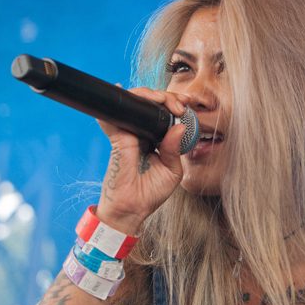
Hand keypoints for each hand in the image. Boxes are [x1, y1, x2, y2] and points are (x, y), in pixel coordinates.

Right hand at [96, 87, 190, 233]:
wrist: (131, 209)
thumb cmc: (150, 193)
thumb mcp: (172, 171)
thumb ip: (174, 148)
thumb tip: (179, 126)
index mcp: (155, 141)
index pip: (164, 116)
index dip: (175, 105)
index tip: (188, 103)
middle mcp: (141, 135)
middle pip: (150, 105)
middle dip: (167, 97)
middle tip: (181, 103)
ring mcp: (128, 135)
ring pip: (135, 104)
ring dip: (150, 95)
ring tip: (165, 100)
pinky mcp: (118, 139)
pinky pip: (116, 117)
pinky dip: (122, 103)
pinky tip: (133, 95)